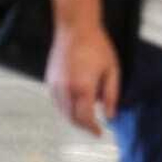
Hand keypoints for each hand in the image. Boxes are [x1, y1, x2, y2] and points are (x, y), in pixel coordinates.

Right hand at [45, 22, 120, 136]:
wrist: (75, 28)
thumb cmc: (96, 46)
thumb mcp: (112, 70)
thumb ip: (111, 96)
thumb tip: (109, 116)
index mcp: (83, 88)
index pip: (85, 118)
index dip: (93, 128)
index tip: (100, 132)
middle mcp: (65, 89)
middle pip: (72, 118)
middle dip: (83, 126)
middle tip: (93, 128)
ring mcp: (55, 84)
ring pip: (61, 111)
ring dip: (73, 118)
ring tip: (85, 118)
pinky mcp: (49, 79)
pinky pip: (56, 101)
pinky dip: (64, 108)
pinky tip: (74, 104)